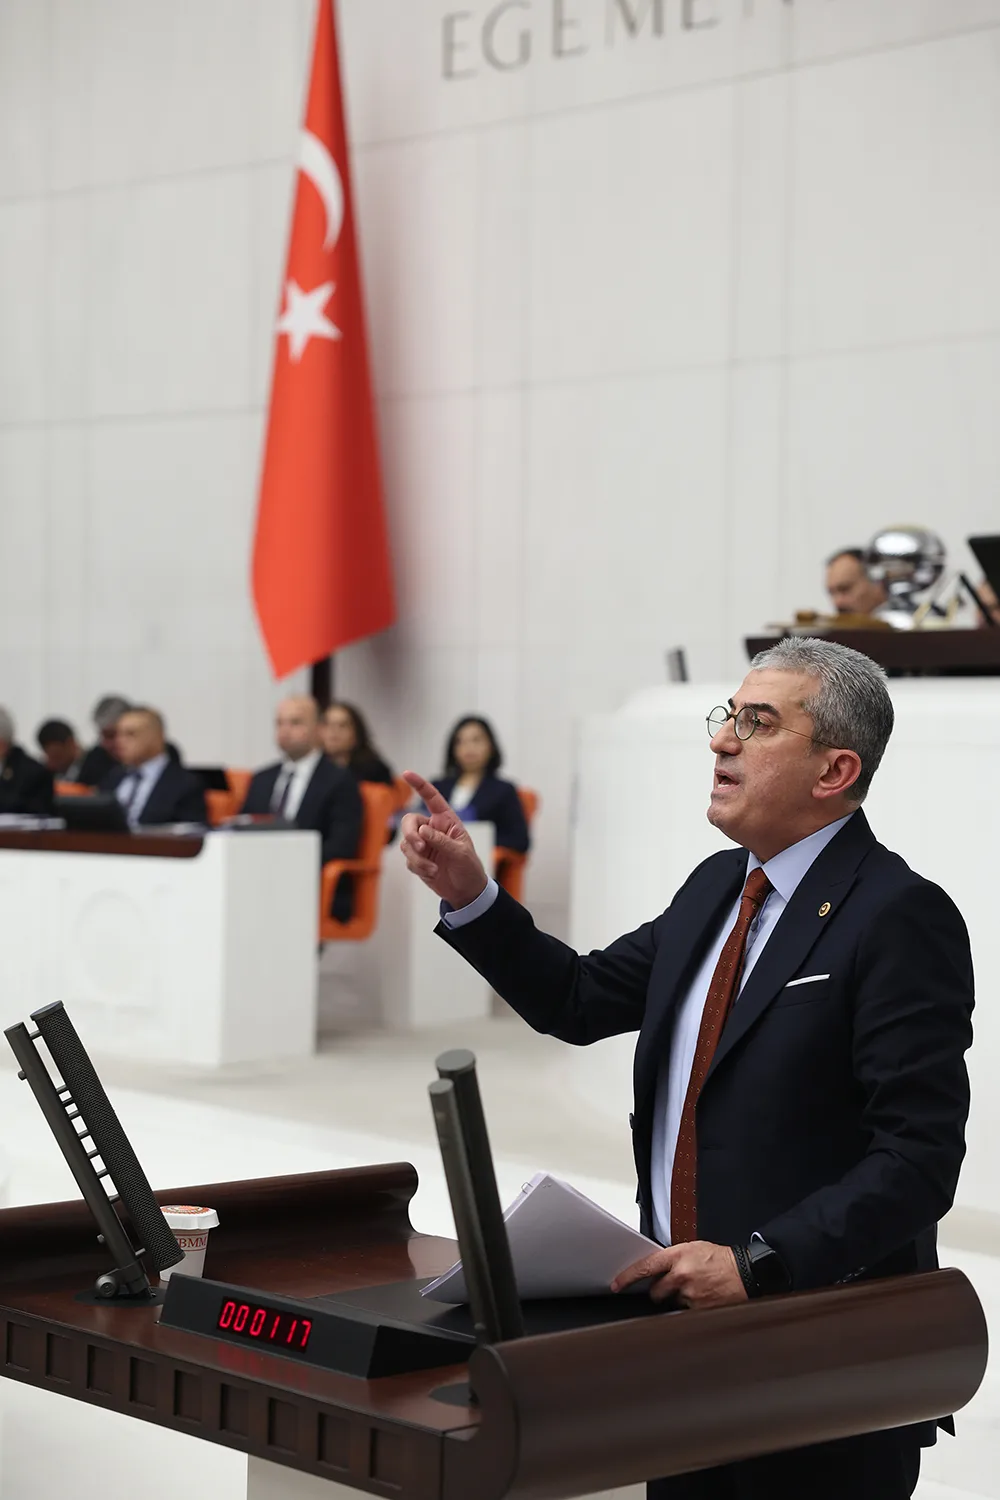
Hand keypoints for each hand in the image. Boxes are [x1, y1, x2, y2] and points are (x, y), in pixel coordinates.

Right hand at [399, 771, 489, 909]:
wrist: (465, 890)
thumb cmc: (468, 867)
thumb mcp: (460, 853)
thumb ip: (441, 841)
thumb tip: (422, 830)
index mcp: (446, 820)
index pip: (431, 798)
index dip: (419, 784)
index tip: (406, 774)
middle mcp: (431, 829)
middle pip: (409, 821)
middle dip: (411, 834)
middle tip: (421, 847)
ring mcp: (423, 844)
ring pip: (406, 843)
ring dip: (417, 858)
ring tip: (433, 869)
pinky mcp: (417, 859)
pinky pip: (408, 859)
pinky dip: (419, 867)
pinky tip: (432, 874)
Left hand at [611, 1241, 746, 1308]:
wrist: (745, 1273)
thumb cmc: (720, 1259)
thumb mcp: (694, 1249)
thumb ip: (674, 1258)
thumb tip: (657, 1269)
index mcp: (678, 1256)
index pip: (645, 1267)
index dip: (627, 1277)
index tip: (616, 1285)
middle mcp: (681, 1275)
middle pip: (655, 1292)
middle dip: (659, 1292)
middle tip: (673, 1286)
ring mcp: (690, 1294)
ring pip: (671, 1302)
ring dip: (677, 1299)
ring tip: (694, 1288)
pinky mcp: (699, 1309)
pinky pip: (685, 1311)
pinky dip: (690, 1306)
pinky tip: (702, 1297)